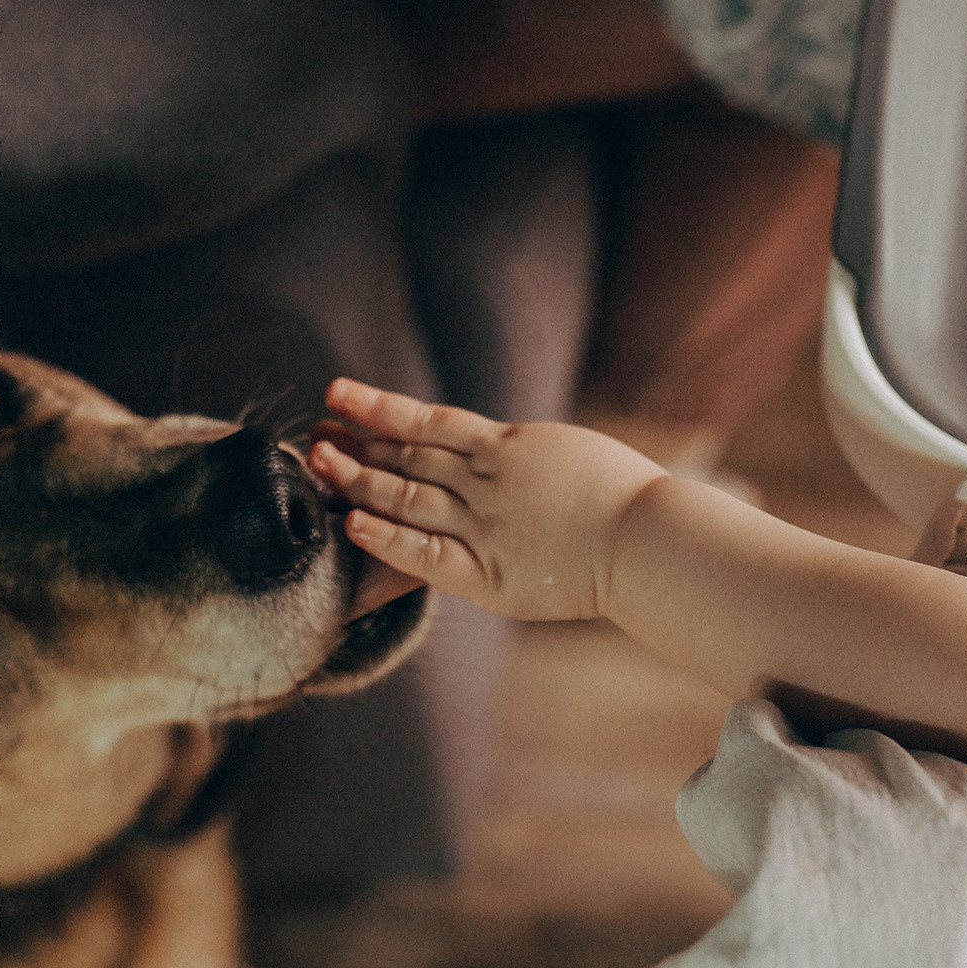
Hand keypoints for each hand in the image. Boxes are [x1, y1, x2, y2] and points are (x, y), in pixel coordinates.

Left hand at [311, 377, 671, 622]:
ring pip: (408, 497)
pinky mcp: (489, 573)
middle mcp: (487, 480)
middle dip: (356, 443)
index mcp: (507, 446)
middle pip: (407, 456)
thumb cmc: (627, 501)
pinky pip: (427, 553)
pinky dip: (387, 538)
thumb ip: (521, 456)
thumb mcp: (567, 456)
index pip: (429, 420)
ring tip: (318, 463)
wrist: (653, 541)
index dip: (379, 407)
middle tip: (313, 433)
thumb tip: (493, 449)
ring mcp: (485, 525)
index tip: (340, 394)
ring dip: (359, 479)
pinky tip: (352, 524)